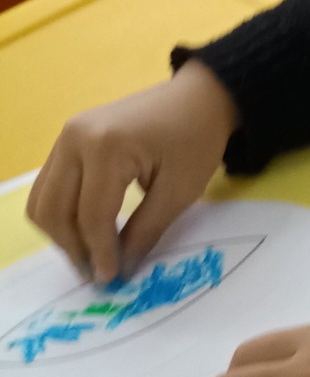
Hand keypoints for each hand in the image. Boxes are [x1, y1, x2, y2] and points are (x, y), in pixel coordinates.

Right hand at [26, 62, 240, 283]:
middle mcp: (75, 138)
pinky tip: (88, 231)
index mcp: (106, 146)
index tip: (111, 280)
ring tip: (92, 255)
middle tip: (98, 273)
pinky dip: (62, 214)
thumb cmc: (197, 140)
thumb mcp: (180, 191)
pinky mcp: (67, 139)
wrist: (198, 97)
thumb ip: (145, 231)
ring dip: (61, 234)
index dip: (99, 253)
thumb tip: (118, 270)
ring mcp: (66, 136)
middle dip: (73, 248)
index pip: (91, 215)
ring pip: (43, 201)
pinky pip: (50, 186)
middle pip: (54, 210)